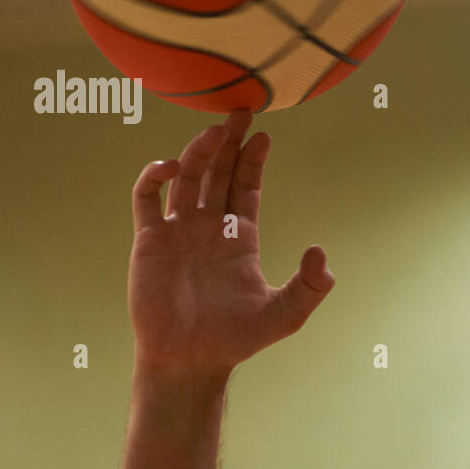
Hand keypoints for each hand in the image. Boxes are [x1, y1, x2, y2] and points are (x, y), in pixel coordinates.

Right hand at [128, 109, 333, 374]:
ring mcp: (178, 230)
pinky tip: (172, 166)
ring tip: (213, 130)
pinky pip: (147, 197)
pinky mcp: (149, 240)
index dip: (253, 160)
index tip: (263, 134)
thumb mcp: (285, 314)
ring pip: (187, 177)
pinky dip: (155, 176)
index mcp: (240, 237)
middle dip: (228, 141)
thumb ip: (310, 287)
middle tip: (240, 108)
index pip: (246, 187)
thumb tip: (322, 253)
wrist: (189, 359)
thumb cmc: (235, 339)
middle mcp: (209, 227)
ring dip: (199, 151)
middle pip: (219, 172)